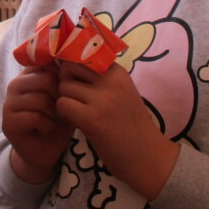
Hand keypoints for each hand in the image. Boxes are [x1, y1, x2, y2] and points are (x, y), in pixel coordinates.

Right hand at [2, 66, 72, 182]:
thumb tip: (70, 60)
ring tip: (55, 121)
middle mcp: (16, 85)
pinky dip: (47, 125)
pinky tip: (47, 130)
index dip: (62, 75)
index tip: (69, 88)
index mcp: (29, 75)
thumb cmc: (58, 122)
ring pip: (40, 99)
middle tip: (63, 110)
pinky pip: (34, 117)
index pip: (45, 62)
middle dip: (60, 96)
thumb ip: (64, 80)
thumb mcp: (66, 98)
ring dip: (55, 114)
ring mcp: (9, 103)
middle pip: (45, 79)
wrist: (46, 152)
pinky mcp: (9, 122)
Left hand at [55, 62, 176, 200]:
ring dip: (65, 100)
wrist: (146, 155)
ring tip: (76, 112)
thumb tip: (66, 64)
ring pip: (63, 87)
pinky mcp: (92, 118)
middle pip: (69, 67)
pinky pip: (62, 105)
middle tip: (73, 97)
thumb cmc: (131, 125)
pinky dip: (63, 114)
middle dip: (65, 81)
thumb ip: (100, 79)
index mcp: (118, 72)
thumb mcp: (121, 93)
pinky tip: (75, 122)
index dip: (73, 66)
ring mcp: (101, 99)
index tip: (74, 79)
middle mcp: (110, 81)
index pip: (84, 53)